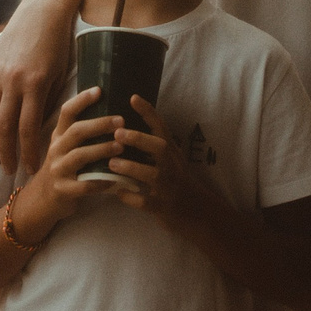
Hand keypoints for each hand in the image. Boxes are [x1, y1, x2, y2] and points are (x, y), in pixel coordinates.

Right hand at [0, 0, 74, 171]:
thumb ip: (50, 102)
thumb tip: (42, 131)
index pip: (28, 129)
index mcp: (36, 84)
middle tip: (10, 172)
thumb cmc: (59, 44)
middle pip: (4, 128)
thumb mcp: (61, 74)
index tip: (31, 169)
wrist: (42, 11)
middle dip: (7, 153)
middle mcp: (13, 81)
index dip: (28, 153)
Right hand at [11, 88, 124, 240]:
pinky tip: (115, 180)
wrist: (42, 200)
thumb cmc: (63, 168)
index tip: (99, 90)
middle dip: (99, 124)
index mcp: (59, 136)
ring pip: (80, 156)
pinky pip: (83, 185)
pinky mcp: (62, 190)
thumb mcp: (65, 147)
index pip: (67, 112)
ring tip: (121, 147)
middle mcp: (56, 150)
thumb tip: (110, 111)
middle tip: (120, 120)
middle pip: (76, 131)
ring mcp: (58, 170)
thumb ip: (80, 132)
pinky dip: (100, 182)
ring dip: (101, 150)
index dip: (81, 100)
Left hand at [104, 96, 218, 227]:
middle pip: (159, 148)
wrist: (198, 212)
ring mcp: (169, 187)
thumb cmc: (176, 181)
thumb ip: (151, 145)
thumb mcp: (169, 159)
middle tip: (118, 133)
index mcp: (171, 152)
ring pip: (152, 174)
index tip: (133, 97)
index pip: (161, 127)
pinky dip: (131, 197)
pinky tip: (118, 192)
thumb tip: (124, 127)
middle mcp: (172, 166)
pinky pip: (147, 202)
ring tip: (112, 163)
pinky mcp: (164, 207)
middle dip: (139, 139)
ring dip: (131, 167)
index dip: (148, 112)